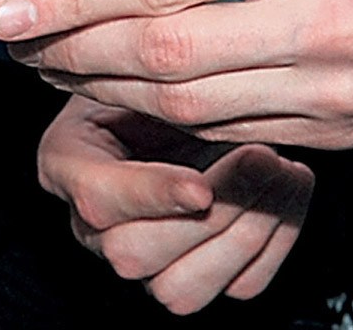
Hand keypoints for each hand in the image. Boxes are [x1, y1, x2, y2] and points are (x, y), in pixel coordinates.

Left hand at [0, 0, 352, 147]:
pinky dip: (158, 112)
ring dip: (101, 87)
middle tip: (19, 40)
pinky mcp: (330, 132)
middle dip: (69, 48)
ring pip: (182, 102)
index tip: (13, 6)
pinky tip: (121, 92)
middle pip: (159, 50)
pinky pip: (221, 128)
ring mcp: (329, 90)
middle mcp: (322, 24)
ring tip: (55, 66)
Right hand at [39, 95, 313, 314]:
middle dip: (210, 213)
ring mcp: (144, 256)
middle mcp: (94, 224)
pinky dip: (275, 244)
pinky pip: (236, 287)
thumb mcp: (146, 63)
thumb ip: (155, 80)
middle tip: (260, 159)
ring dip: (246, 233)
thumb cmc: (157, 68)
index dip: (152, 196)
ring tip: (280, 170)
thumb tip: (189, 74)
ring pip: (181, 289)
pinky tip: (286, 191)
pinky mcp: (194, 271)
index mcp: (66, 164)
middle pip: (132, 255)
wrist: (182, 88)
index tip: (200, 186)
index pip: (97, 200)